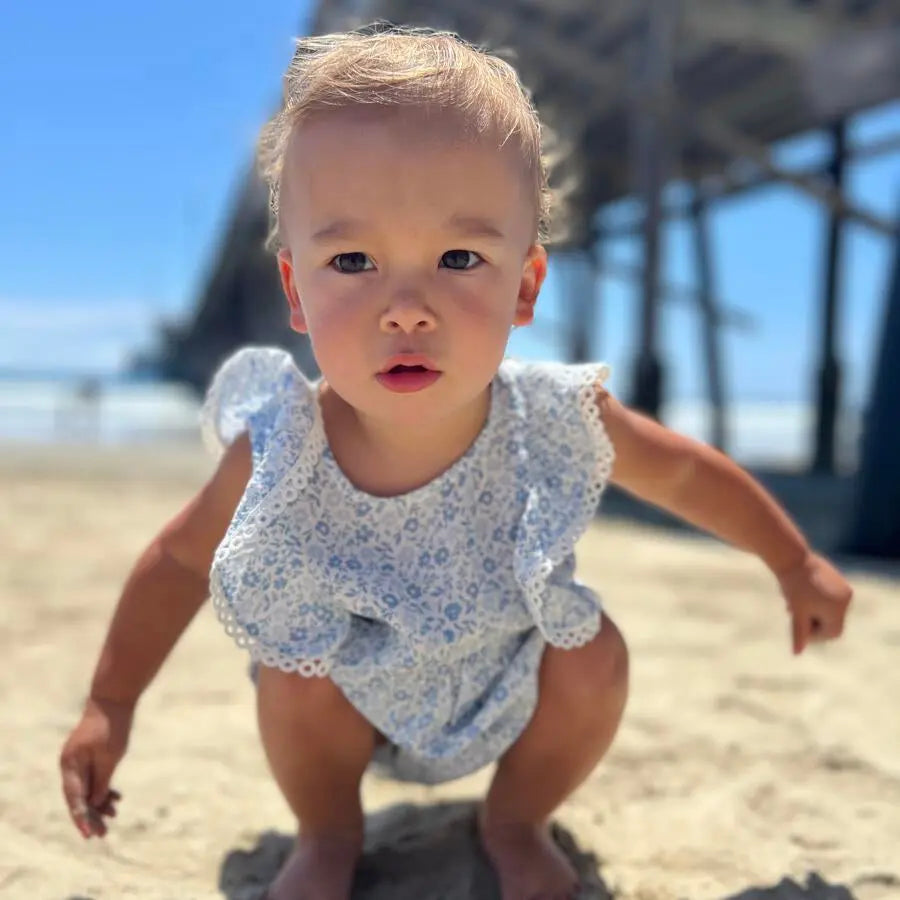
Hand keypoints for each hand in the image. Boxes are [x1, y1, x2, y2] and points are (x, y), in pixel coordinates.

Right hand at [59, 696, 132, 837]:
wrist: (114, 699)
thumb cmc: (112, 726)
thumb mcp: (110, 756)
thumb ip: (101, 781)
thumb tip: (96, 803)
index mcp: (71, 765)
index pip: (75, 799)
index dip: (82, 818)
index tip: (89, 834)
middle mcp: (71, 764)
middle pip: (78, 797)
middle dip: (90, 816)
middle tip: (102, 834)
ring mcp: (79, 760)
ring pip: (87, 788)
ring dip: (98, 803)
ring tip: (113, 816)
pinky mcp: (89, 755)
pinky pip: (93, 778)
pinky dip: (103, 788)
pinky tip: (115, 799)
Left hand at [777, 552, 852, 654]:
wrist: (790, 557)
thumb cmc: (792, 586)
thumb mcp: (796, 612)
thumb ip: (800, 633)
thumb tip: (797, 653)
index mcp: (838, 608)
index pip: (832, 633)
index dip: (814, 635)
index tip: (797, 627)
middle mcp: (845, 599)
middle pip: (831, 622)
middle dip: (812, 621)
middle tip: (793, 612)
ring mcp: (843, 588)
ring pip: (829, 610)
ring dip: (813, 611)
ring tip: (794, 602)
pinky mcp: (838, 579)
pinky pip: (830, 598)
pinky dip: (817, 601)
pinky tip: (801, 593)